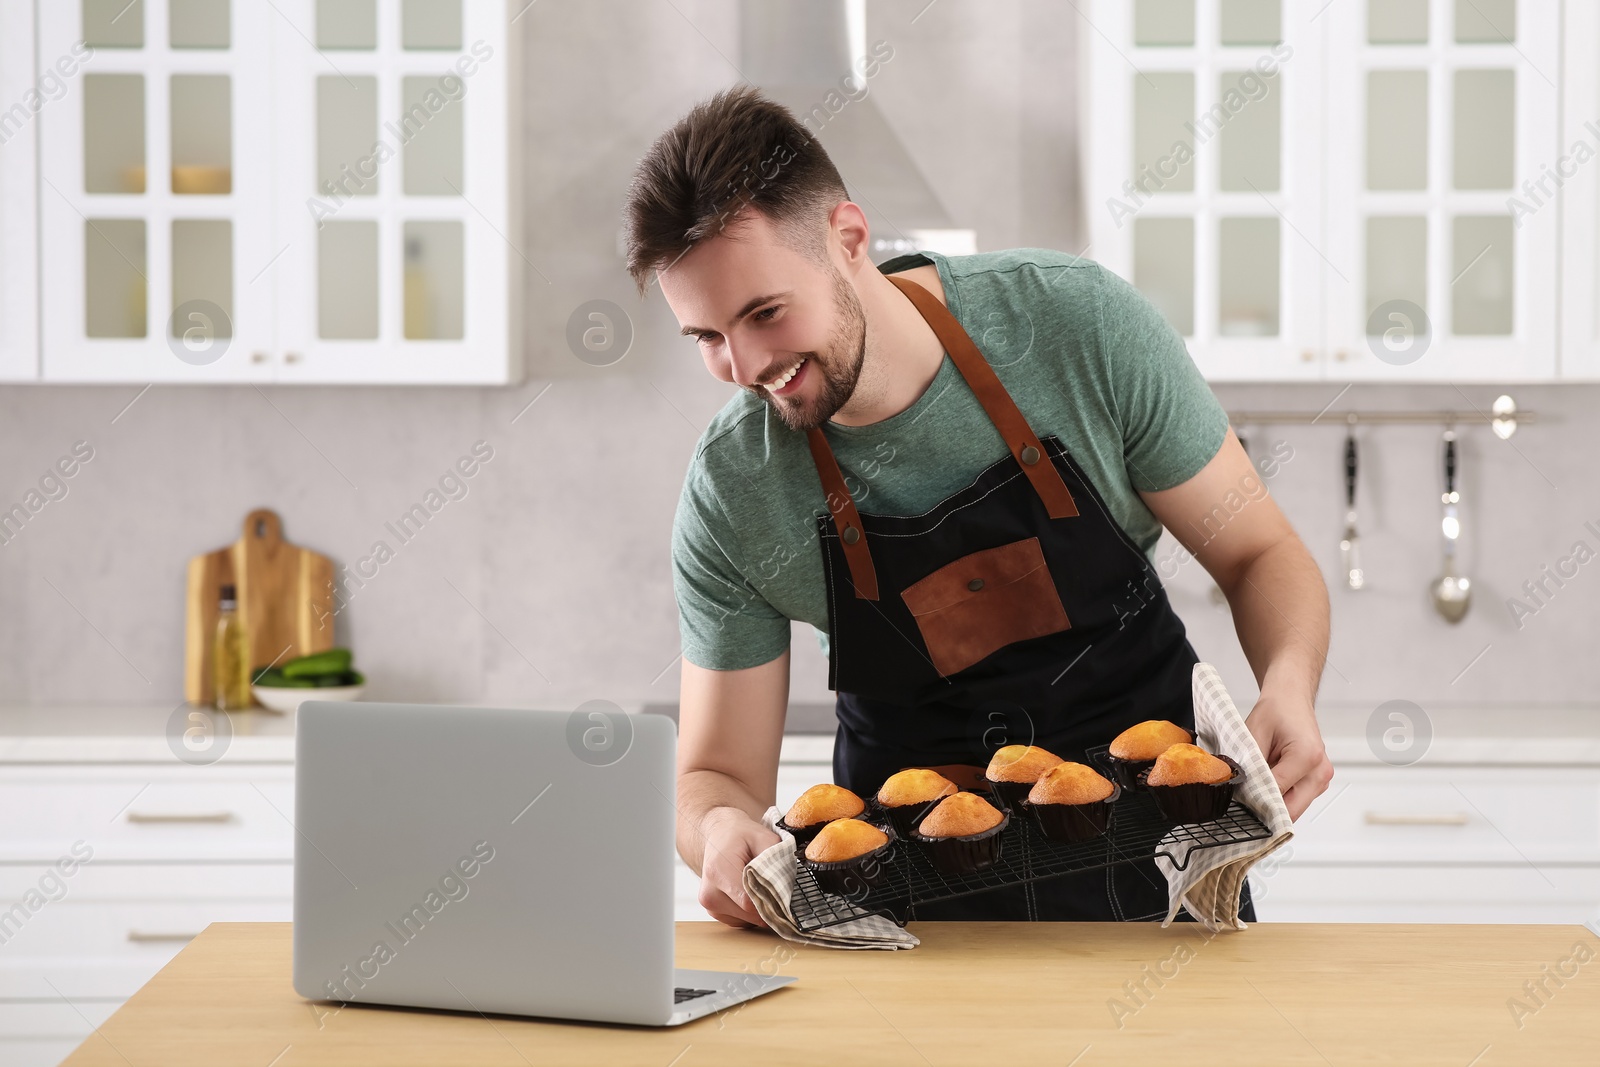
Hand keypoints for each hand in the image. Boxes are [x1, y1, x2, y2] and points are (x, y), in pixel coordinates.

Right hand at [694, 806, 780, 928]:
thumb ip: (775, 862)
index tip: (786, 894)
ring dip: (760, 908)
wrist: (720, 835)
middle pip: (749, 913)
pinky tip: (752, 892)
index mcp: (718, 872)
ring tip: (761, 885)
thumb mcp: (764, 838)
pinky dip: (751, 911)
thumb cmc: (741, 836)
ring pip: (747, 919)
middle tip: (778, 887)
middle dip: (768, 904)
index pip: (749, 902)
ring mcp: (709, 904)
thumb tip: (787, 890)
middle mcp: (709, 892)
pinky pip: (741, 920)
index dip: (771, 901)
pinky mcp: (713, 911)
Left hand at [1245, 691, 1333, 819]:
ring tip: (1258, 782)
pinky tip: (1269, 779)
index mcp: (1308, 756)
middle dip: (1266, 808)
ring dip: (1273, 802)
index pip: (1278, 793)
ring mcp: (1322, 779)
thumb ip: (1249, 765)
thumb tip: (1241, 791)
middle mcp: (1320, 771)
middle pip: (1291, 811)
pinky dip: (1280, 795)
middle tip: (1244, 799)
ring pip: (1293, 809)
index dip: (1254, 798)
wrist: (1291, 700)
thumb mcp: (1254, 735)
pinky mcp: (1317, 782)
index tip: (1238, 797)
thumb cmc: (1276, 710)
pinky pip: (1296, 800)